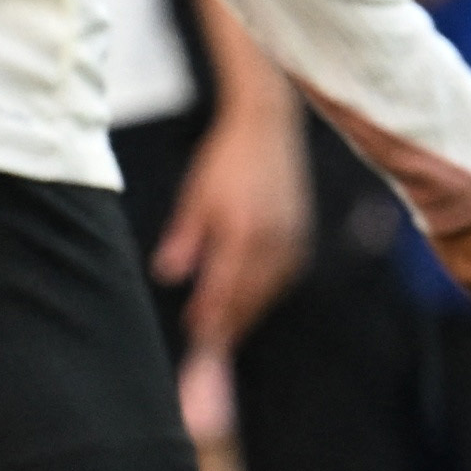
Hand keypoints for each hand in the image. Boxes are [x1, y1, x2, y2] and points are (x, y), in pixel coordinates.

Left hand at [149, 97, 311, 362]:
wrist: (268, 126)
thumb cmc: (226, 157)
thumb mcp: (195, 195)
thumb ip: (184, 238)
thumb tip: (168, 275)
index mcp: (243, 231)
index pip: (225, 289)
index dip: (210, 317)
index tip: (196, 335)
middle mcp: (273, 240)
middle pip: (250, 298)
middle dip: (229, 323)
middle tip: (209, 344)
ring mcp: (293, 238)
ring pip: (270, 291)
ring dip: (248, 312)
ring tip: (228, 329)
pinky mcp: (303, 234)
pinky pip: (284, 277)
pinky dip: (266, 293)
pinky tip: (252, 298)